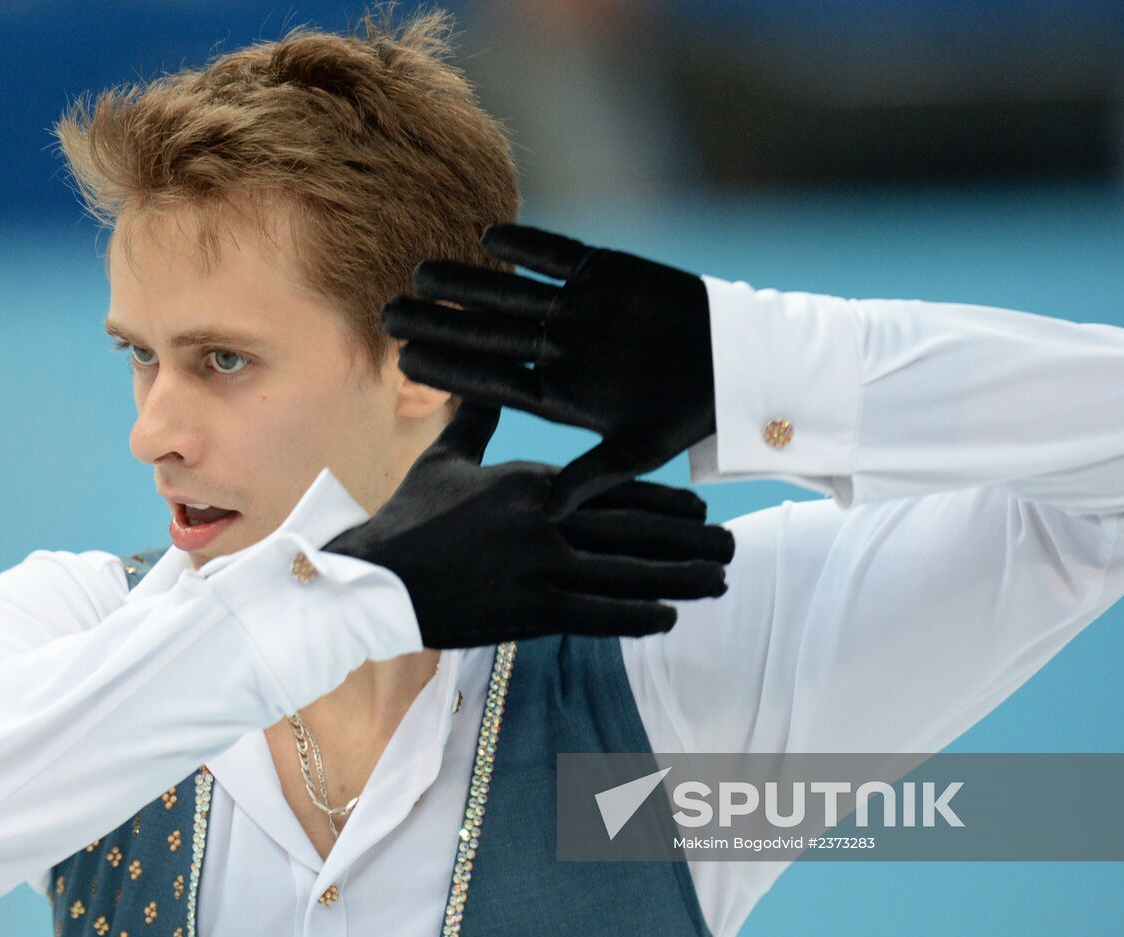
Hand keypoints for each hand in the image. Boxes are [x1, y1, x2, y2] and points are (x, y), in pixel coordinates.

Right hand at [324, 402, 733, 649]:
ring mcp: (543, 568)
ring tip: (721, 583)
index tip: (700, 508)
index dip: (664, 502)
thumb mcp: (445, 459)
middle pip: (635, 530)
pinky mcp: (530, 610)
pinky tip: (669, 618)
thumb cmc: (408, 515)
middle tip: (732, 545)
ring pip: (628, 573)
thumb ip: (475, 421)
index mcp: (535, 483)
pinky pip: (597, 614)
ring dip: (680, 579)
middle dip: (689, 540)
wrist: (376, 574)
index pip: (613, 489)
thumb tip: (482, 387)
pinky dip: (636, 617)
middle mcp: (549, 522)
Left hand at [382, 224, 714, 519]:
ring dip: (469, 282)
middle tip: (389, 313)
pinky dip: (528, 244)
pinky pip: (558, 254)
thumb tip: (550, 512)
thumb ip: (592, 475)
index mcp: (557, 392)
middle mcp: (557, 348)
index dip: (450, 370)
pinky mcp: (605, 271)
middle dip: (441, 323)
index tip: (407, 362)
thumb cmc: (683, 414)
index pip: (492, 379)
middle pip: (488, 333)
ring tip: (422, 272)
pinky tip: (489, 236)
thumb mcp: (637, 451)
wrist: (734, 364)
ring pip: (512, 291)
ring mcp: (577, 308)